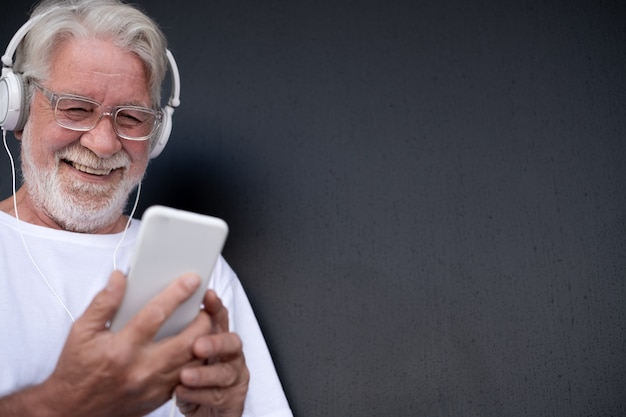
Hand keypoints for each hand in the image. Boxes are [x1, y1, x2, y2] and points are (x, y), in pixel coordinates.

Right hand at [40, 271, 211, 416]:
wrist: (72, 411)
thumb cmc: (77, 370)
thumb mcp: (81, 332)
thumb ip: (103, 303)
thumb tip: (120, 278)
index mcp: (121, 349)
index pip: (156, 314)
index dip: (177, 294)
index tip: (191, 280)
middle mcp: (141, 369)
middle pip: (188, 340)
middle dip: (203, 319)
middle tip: (205, 306)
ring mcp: (153, 386)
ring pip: (194, 360)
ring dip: (204, 340)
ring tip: (203, 323)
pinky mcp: (159, 397)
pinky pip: (188, 376)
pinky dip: (195, 360)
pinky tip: (194, 346)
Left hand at [174, 290, 249, 416]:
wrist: (205, 413)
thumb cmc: (191, 381)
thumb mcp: (184, 355)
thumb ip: (179, 335)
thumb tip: (156, 313)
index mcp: (217, 338)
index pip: (219, 317)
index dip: (216, 306)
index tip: (207, 296)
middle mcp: (230, 355)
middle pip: (232, 342)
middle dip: (215, 343)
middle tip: (197, 346)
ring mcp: (234, 376)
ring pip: (226, 372)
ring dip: (205, 374)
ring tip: (184, 376)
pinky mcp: (234, 399)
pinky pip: (219, 396)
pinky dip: (200, 395)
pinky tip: (183, 392)